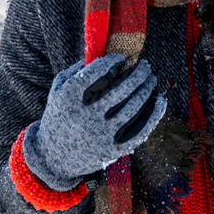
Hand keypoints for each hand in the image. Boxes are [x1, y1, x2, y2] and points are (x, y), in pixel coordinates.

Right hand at [23, 54, 165, 188]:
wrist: (53, 159)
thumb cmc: (59, 117)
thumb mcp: (57, 92)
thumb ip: (76, 71)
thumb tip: (104, 54)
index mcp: (68, 100)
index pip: (95, 73)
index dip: (111, 62)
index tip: (122, 58)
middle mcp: (84, 117)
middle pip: (120, 90)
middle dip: (138, 74)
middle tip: (145, 66)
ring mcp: (99, 135)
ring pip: (132, 107)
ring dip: (147, 89)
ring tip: (151, 79)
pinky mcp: (111, 150)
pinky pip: (139, 131)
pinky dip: (154, 115)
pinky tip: (160, 100)